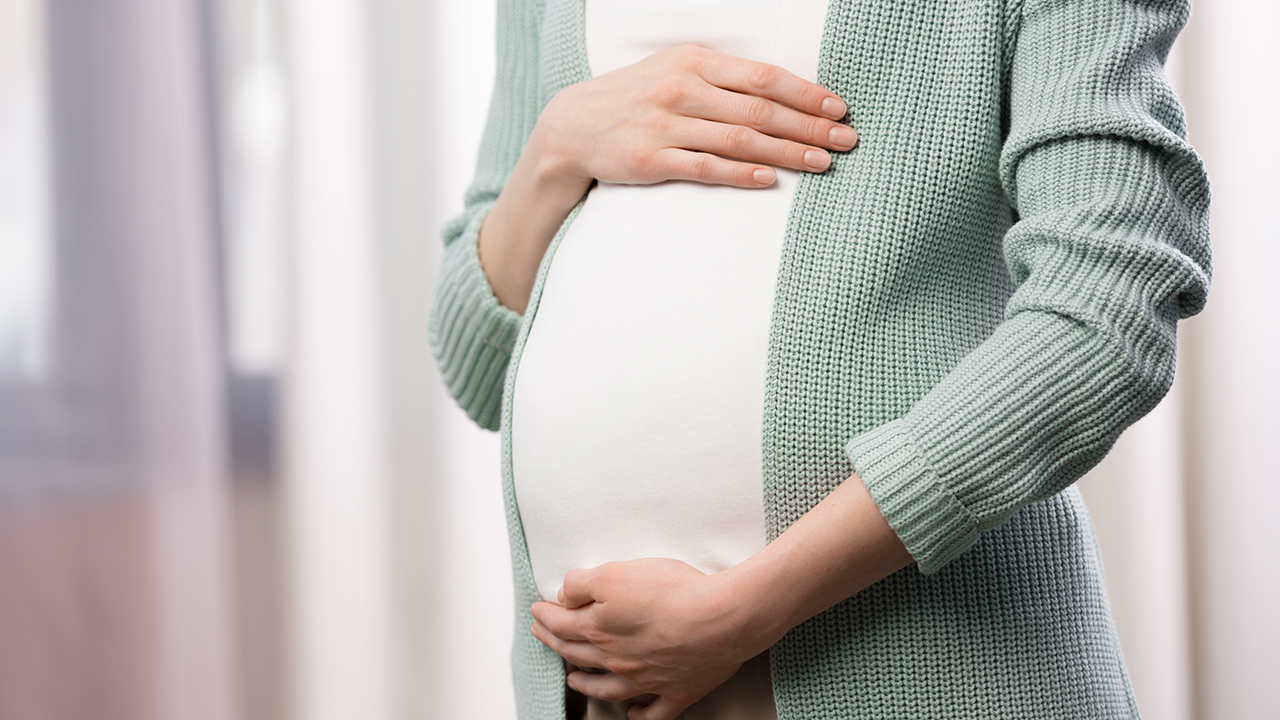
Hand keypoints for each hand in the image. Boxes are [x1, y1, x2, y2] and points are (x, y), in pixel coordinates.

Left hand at [529, 558, 765, 719]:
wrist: (722, 618)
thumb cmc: (673, 592)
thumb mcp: (615, 573)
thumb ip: (581, 584)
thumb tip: (563, 598)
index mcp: (600, 629)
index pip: (561, 622)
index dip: (545, 614)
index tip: (536, 609)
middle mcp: (617, 660)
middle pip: (577, 653)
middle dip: (555, 642)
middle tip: (543, 634)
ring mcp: (646, 681)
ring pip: (606, 687)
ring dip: (584, 682)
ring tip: (572, 678)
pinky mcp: (677, 691)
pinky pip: (653, 713)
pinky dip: (639, 716)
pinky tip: (632, 714)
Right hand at [531, 43, 856, 192]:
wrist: (571, 127)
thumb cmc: (637, 99)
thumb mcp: (676, 70)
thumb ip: (722, 79)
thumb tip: (782, 93)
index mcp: (694, 61)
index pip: (762, 76)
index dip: (805, 92)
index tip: (840, 108)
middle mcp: (681, 89)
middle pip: (759, 109)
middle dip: (808, 125)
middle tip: (846, 141)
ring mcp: (664, 125)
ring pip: (738, 139)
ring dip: (786, 151)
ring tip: (822, 163)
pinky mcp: (650, 161)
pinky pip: (704, 168)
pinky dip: (739, 173)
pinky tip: (769, 179)